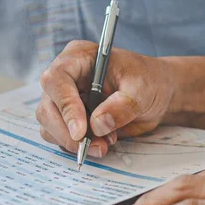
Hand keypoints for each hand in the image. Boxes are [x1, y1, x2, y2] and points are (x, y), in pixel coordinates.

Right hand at [37, 40, 174, 157]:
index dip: (65, 106)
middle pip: (47, 107)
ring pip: (49, 126)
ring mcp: (64, 98)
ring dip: (74, 142)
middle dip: (68, 132)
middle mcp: (66, 77)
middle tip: (94, 147)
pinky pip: (60, 137)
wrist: (157, 94)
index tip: (81, 131)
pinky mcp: (68, 118)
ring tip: (105, 143)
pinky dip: (78, 146)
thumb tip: (97, 125)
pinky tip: (102, 142)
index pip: (56, 79)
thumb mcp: (142, 90)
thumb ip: (121, 106)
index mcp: (79, 57)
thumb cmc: (149, 81)